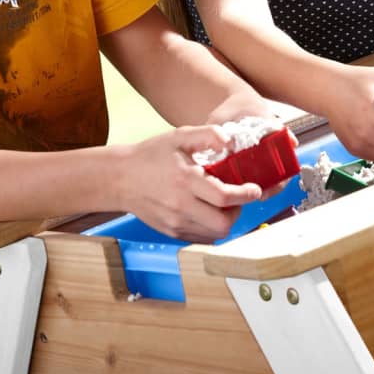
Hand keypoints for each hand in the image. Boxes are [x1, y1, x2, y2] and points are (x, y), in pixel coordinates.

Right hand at [115, 125, 264, 241]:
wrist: (119, 178)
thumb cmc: (150, 155)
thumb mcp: (179, 136)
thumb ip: (207, 135)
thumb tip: (230, 141)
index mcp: (185, 181)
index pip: (224, 197)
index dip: (245, 195)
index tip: (254, 189)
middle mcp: (181, 206)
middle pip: (223, 223)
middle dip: (237, 211)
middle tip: (236, 198)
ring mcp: (175, 223)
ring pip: (214, 234)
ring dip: (225, 221)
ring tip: (222, 204)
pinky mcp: (171, 232)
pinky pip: (201, 238)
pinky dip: (211, 228)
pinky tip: (207, 212)